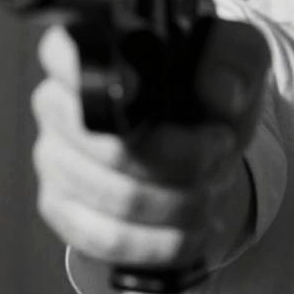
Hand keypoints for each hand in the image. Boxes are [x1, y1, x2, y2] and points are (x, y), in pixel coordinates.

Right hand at [31, 18, 269, 274]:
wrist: (209, 151)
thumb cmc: (212, 94)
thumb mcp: (238, 60)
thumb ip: (236, 57)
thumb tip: (220, 93)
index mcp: (92, 50)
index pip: (65, 56)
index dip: (104, 83)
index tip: (154, 97)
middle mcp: (58, 102)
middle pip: (111, 147)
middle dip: (185, 162)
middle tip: (221, 152)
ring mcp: (54, 158)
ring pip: (117, 198)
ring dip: (183, 203)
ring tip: (213, 189)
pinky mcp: (62, 208)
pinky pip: (107, 239)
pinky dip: (163, 242)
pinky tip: (192, 230)